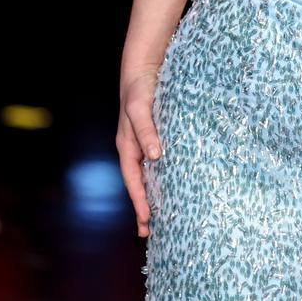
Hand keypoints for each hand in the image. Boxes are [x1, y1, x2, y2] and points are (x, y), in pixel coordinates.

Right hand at [115, 68, 162, 237]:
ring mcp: (145, 144)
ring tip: (163, 217)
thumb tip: (155, 156)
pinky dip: (163, 178)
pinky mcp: (157, 136)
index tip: (147, 221)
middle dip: (144, 207)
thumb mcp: (140, 108)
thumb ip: (146, 131)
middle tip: (151, 232)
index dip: (140, 201)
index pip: (133, 180)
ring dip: (154, 195)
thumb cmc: (140, 88)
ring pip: (149, 176)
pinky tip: (174, 186)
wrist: (144, 67)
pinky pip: (158, 163)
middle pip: (139, 184)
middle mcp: (136, 148)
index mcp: (128, 146)